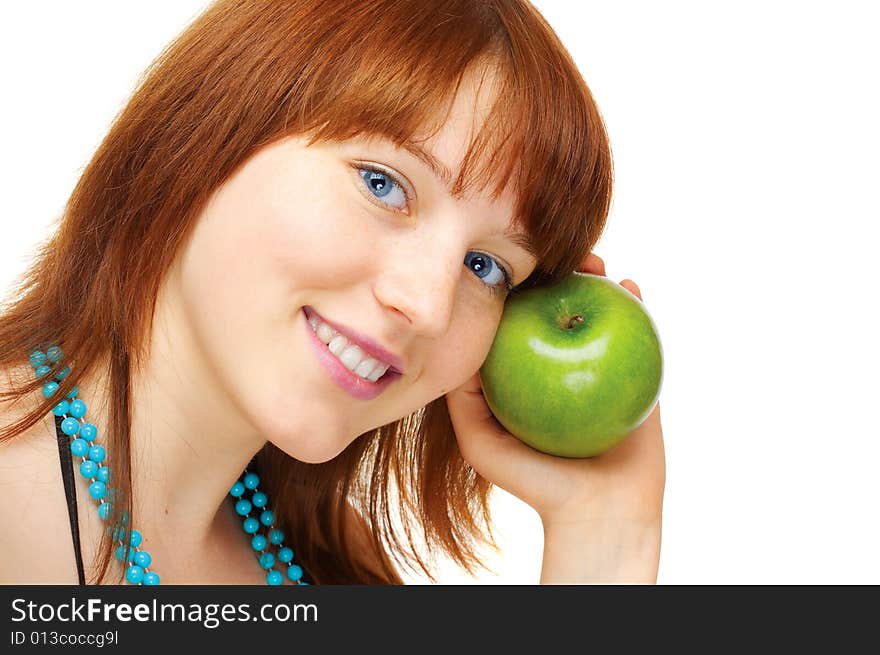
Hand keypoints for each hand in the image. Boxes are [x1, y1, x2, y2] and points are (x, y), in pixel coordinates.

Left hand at [445, 253, 665, 532]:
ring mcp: (601, 369)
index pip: (520, 319)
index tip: (517, 261)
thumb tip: (454, 345)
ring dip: (600, 281)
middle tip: (561, 252)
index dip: (520, 287)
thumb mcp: (481, 442)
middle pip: (560, 307)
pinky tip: (630, 287)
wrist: (597, 513)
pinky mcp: (638, 377)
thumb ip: (462, 400)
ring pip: (600, 314)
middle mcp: (562, 366)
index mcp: (528, 374)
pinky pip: (641, 336)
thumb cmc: (534, 483)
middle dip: (561, 274)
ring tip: (596, 262)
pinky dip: (637, 309)